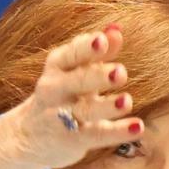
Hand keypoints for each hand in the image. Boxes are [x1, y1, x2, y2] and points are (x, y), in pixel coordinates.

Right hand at [0, 25, 142, 168]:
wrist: (30, 136)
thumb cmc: (62, 94)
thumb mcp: (74, 70)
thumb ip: (96, 52)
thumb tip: (117, 29)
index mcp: (58, 67)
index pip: (71, 54)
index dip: (86, 47)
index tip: (102, 40)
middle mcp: (56, 90)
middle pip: (77, 81)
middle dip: (97, 76)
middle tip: (120, 72)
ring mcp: (63, 116)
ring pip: (86, 110)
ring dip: (107, 106)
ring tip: (127, 101)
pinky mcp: (74, 140)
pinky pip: (98, 135)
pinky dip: (118, 132)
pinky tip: (138, 127)